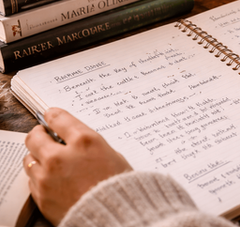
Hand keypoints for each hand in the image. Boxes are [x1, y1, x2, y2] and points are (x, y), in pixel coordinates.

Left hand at [23, 107, 131, 225]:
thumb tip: (76, 140)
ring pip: (29, 158)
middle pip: (35, 136)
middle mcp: (61, 156)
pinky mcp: (41, 196)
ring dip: (37, 156)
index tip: (51, 115)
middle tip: (43, 135)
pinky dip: (39, 177)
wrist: (114, 215)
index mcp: (84, 141)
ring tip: (48, 159)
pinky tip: (52, 178)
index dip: (53, 115)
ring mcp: (48, 177)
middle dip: (39, 134)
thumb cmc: (119, 186)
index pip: (58, 118)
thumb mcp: (112, 154)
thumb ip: (90, 144)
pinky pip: (32, 180)